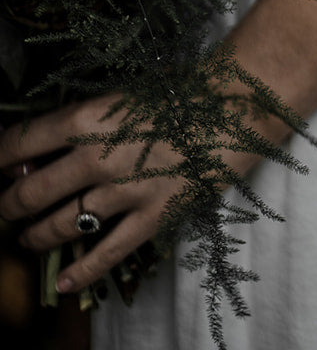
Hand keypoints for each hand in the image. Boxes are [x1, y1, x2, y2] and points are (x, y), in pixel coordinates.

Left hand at [0, 95, 189, 294]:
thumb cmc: (181, 90)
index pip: (21, 143)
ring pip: (60, 226)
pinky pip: (107, 253)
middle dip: (8, 206)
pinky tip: (65, 282)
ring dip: (35, 237)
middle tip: (4, 210)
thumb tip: (44, 149)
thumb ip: (85, 121)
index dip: (0, 158)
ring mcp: (124, 191)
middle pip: (31, 193)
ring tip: (27, 240)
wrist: (237, 104)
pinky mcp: (152, 216)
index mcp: (89, 117)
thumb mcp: (124, 95)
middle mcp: (98, 156)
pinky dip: (82, 272)